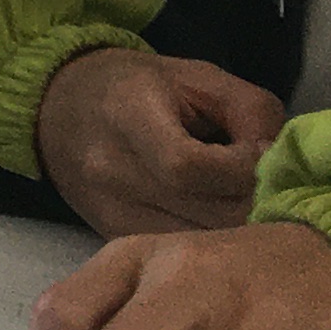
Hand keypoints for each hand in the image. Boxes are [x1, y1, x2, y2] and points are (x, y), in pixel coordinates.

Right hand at [36, 46, 284, 237]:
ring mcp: (108, 209)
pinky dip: (208, 243)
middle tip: (263, 185)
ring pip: (197, 244)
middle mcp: (110, 169)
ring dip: (235, 229)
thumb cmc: (135, 85)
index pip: (189, 167)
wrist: (55, 105)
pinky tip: (214, 219)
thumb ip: (251, 112)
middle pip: (203, 214)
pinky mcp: (112, 235)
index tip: (261, 156)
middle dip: (252, 204)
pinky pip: (178, 253)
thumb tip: (274, 163)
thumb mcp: (198, 76)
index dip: (242, 170)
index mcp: (126, 115)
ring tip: (241, 201)